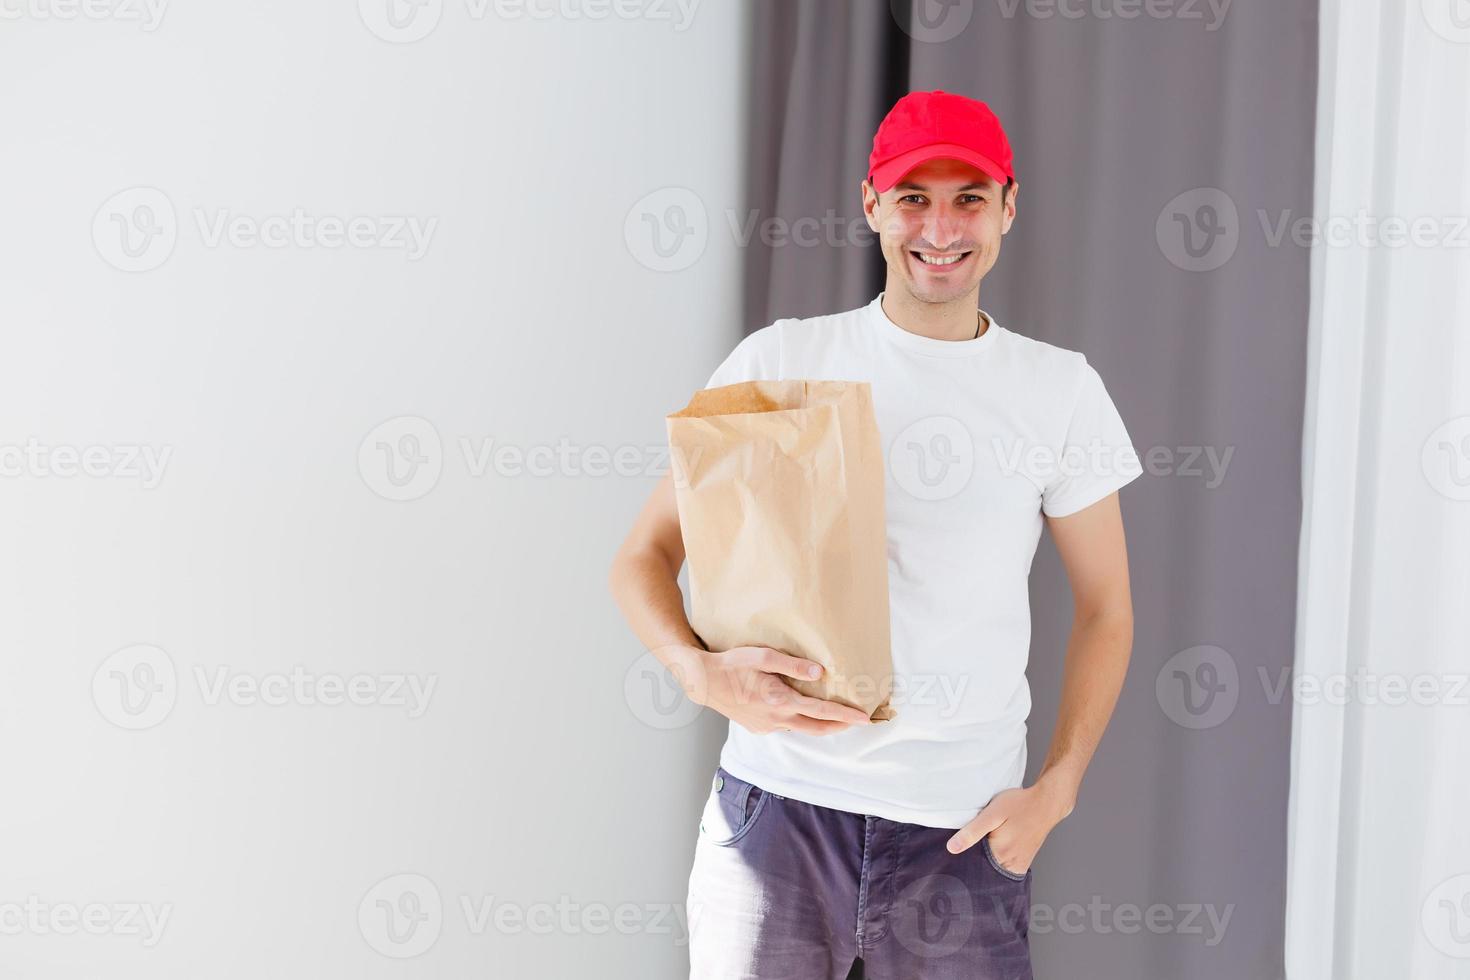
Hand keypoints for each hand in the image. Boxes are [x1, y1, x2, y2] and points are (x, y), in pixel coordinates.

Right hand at [671, 644, 874, 734]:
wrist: (705, 682)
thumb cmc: (733, 665)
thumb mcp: (763, 657)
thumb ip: (793, 665)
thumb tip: (819, 673)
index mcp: (780, 701)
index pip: (821, 711)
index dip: (845, 715)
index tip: (864, 718)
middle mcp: (776, 719)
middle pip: (817, 728)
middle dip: (840, 726)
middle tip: (857, 721)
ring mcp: (767, 726)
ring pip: (801, 728)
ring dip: (819, 724)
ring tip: (834, 716)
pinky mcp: (759, 728)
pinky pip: (786, 727)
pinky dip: (799, 721)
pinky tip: (801, 712)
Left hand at [944, 781, 1075, 871]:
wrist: (1046, 804)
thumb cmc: (1019, 805)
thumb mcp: (992, 813)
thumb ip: (972, 832)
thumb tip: (951, 848)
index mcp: (1001, 855)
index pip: (973, 867)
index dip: (963, 861)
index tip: (956, 857)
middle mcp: (1011, 865)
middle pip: (984, 871)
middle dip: (973, 864)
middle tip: (968, 850)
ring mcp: (1019, 866)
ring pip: (994, 871)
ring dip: (985, 864)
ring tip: (982, 848)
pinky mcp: (1023, 863)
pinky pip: (1004, 868)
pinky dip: (996, 863)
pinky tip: (992, 851)